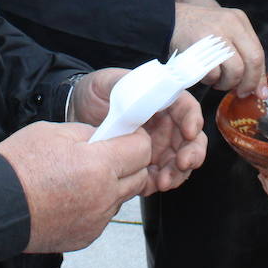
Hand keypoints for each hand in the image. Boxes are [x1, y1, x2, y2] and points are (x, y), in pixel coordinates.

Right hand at [0, 120, 151, 252]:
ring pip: (121, 197)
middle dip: (129, 162)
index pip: (142, 149)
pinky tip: (71, 197)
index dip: (135, 138)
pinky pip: (103, 216)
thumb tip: (108, 136)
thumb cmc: (17, 167)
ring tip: (82, 177)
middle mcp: (103, 196)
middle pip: (139, 176)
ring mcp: (96, 220)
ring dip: (112, 185)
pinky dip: (95, 205)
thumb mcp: (54, 131)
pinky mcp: (86, 237)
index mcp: (98, 165)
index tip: (125, 135)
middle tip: (106, 154)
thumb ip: (89, 133)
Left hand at [68, 68, 207, 195]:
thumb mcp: (108, 82)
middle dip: (193, 152)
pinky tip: (154, 185)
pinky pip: (160, 176)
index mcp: (161, 101)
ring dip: (178, 172)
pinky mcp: (144, 164)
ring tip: (165, 180)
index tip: (189, 131)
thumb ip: (129, 83)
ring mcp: (157, 146)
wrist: (75, 114)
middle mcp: (165, 124)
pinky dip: (161, 183)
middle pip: (191, 138)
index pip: (186, 107)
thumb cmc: (94, 93)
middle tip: (183, 162)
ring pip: (180, 161)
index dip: (193, 118)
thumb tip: (148, 90)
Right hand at [169, 0, 266, 99]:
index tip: (260, 93)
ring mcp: (215, 34)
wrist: (168, 20)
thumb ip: (243, 58)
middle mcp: (230, 24)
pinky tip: (203, 74)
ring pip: (234, 70)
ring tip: (217, 81)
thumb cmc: (199, 32)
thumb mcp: (225, 36)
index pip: (258, 53)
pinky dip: (209, 80)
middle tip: (240, 92)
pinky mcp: (199, 45)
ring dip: (226, 83)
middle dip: (248, 83)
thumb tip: (261, 91)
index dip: (260, 77)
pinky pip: (212, 73)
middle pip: (252, 61)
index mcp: (239, 21)